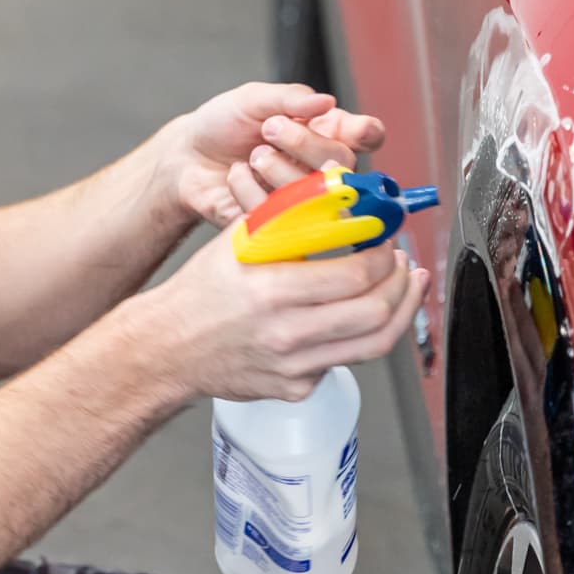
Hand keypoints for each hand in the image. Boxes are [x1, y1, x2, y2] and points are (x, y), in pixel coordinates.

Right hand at [147, 224, 428, 402]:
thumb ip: (289, 213)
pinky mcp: (296, 388)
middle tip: (404, 265)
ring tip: (405, 290)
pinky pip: (342, 362)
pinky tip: (355, 318)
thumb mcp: (239, 239)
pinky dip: (356, 338)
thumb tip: (336, 185)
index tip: (386, 241)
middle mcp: (286, 333)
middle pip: (376, 313)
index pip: (356, 275)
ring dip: (400, 313)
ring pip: (373, 345)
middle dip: (402, 285)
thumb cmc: (201, 292)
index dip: (384, 256)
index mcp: (273, 290)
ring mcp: (294, 367)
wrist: (168, 348)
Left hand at [165, 82, 386, 228]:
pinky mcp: (280, 225)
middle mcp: (322, 167)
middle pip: (342, 163)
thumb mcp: (251, 100)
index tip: (356, 130)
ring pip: (315, 192)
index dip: (367, 133)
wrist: (186, 159)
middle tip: (271, 130)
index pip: (366, 135)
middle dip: (306, 143)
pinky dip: (251, 189)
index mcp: (325, 130)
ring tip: (253, 156)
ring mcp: (304, 199)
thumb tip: (328, 101)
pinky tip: (237, 177)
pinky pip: (279, 214)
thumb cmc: (223, 125)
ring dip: (278, 168)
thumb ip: (289, 99)